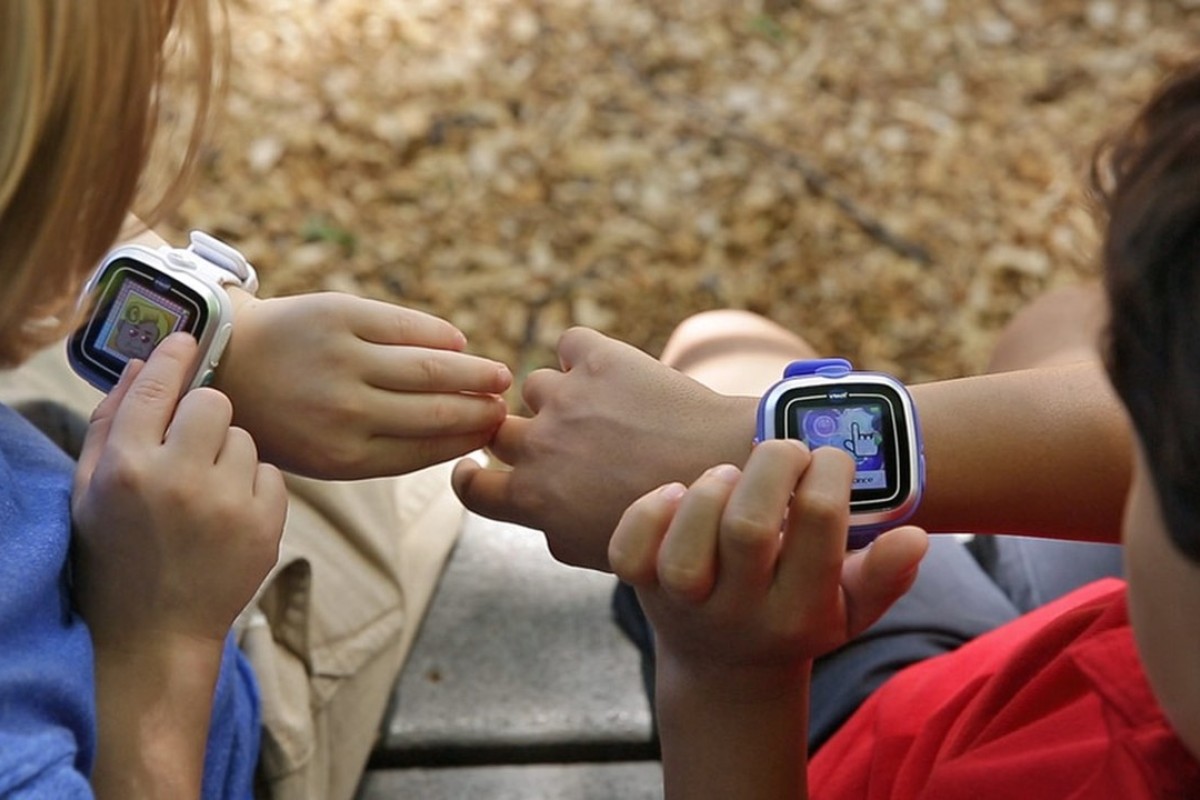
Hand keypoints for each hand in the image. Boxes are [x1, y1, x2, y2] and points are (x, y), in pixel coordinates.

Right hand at [72, 333, 286, 799]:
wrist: (156, 632)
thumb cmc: (115, 556)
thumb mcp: (89, 491)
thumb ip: (111, 423)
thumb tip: (142, 364)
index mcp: (127, 467)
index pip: (157, 386)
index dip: (174, 357)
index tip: (187, 341)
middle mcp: (178, 480)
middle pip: (215, 402)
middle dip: (205, 416)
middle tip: (192, 447)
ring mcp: (227, 504)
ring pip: (246, 437)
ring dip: (229, 455)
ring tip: (206, 494)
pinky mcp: (265, 525)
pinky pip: (271, 473)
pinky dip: (254, 487)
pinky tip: (229, 516)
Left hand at [215, 291, 511, 478]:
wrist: (224, 362)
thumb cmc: (282, 416)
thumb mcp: (322, 454)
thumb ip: (385, 451)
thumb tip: (459, 437)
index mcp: (342, 455)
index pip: (426, 449)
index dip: (466, 440)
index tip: (491, 432)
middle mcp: (346, 411)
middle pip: (438, 411)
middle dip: (480, 410)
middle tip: (505, 406)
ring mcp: (343, 360)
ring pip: (432, 369)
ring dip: (474, 373)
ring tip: (498, 376)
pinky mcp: (340, 314)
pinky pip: (407, 326)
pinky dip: (440, 336)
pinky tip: (458, 344)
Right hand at [452, 327, 757, 569]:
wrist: (732, 472)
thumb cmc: (678, 527)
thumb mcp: (608, 553)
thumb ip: (558, 533)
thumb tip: (541, 515)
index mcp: (533, 499)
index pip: (471, 486)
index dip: (471, 474)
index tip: (477, 466)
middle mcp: (539, 444)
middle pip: (500, 429)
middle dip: (524, 434)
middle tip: (564, 438)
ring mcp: (565, 398)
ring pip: (538, 386)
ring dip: (562, 395)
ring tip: (607, 408)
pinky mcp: (599, 358)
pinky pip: (572, 344)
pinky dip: (587, 354)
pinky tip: (615, 371)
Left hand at [609, 440, 927, 691]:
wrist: (724, 671)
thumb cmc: (798, 616)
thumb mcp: (851, 609)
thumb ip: (885, 576)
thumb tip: (915, 537)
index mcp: (801, 611)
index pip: (819, 524)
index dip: (828, 470)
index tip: (830, 457)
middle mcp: (740, 612)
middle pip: (748, 528)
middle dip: (771, 467)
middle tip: (786, 450)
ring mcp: (685, 604)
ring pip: (686, 548)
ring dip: (709, 491)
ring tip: (732, 475)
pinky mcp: (641, 588)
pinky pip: (629, 552)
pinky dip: (647, 513)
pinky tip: (674, 493)